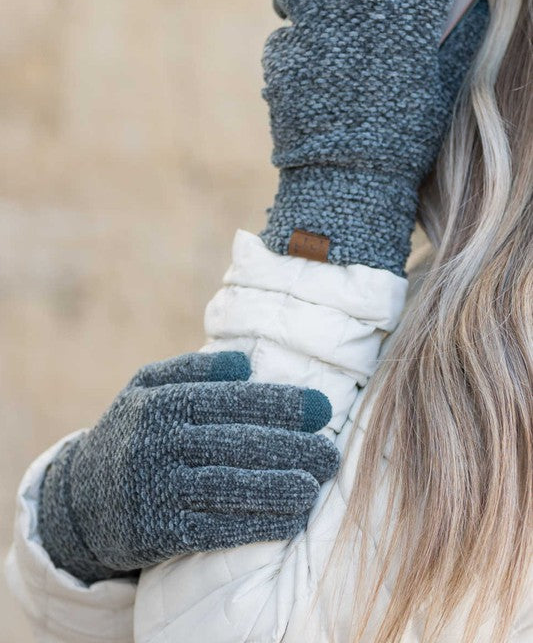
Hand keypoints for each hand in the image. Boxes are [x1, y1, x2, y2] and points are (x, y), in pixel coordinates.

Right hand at [38, 351, 338, 583]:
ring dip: (280, 488)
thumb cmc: (131, 431)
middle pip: (236, 444)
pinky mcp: (156, 532)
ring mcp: (155, 489)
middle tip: (331, 453)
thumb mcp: (147, 387)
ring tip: (316, 485)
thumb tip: (245, 363)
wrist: (78, 499)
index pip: (230, 399)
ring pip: (229, 487)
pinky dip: (257, 524)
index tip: (322, 408)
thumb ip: (192, 369)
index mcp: (160, 402)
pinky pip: (215, 528)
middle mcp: (157, 443)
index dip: (280, 404)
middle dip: (292, 447)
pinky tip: (290, 519)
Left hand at [260, 0, 488, 274]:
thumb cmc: (399, 142)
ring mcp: (323, 38)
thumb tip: (473, 10)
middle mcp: (369, 23)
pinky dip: (290, 53)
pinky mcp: (286, 60)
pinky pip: (282, 40)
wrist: (347, 185)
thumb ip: (452, 47)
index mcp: (412, 30)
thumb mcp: (435, 94)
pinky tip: (300, 75)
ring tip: (298, 8)